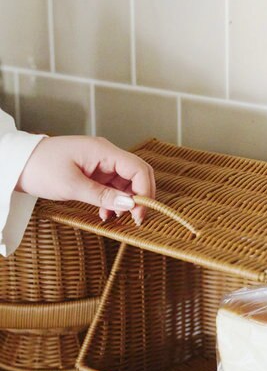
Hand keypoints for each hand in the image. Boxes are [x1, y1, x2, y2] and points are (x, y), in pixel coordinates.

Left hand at [15, 135, 155, 224]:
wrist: (18, 164)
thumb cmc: (40, 168)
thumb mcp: (72, 186)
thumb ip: (103, 196)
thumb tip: (130, 205)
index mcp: (103, 151)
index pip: (138, 169)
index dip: (145, 192)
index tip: (140, 214)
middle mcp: (106, 155)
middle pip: (137, 175)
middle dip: (140, 197)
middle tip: (136, 219)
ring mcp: (101, 164)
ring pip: (127, 184)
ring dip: (125, 202)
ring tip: (115, 218)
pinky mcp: (95, 173)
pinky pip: (113, 188)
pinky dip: (114, 202)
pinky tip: (105, 214)